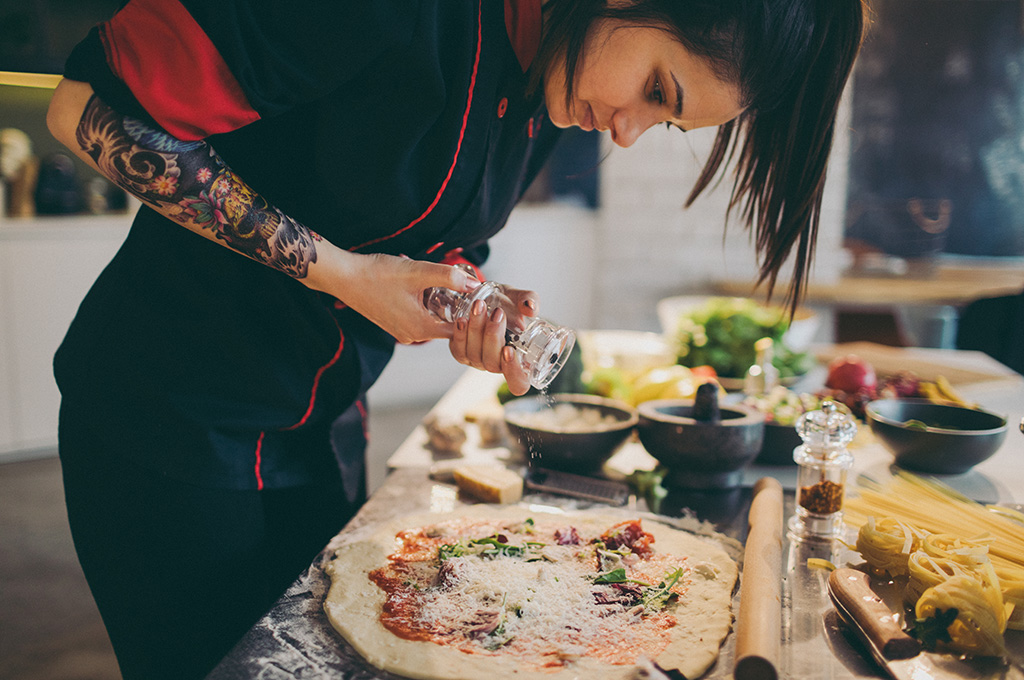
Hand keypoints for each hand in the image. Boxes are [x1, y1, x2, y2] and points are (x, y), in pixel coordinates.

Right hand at [325, 252, 480, 343]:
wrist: (343, 276)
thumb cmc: (378, 274)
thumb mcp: (419, 271)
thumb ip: (449, 277)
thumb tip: (475, 283)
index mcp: (421, 328)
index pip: (459, 331)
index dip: (472, 315)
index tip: (479, 298)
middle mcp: (412, 335)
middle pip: (446, 324)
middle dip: (455, 304)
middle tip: (461, 283)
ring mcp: (400, 330)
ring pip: (431, 318)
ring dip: (437, 300)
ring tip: (436, 279)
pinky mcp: (392, 323)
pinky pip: (417, 315)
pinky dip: (423, 301)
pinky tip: (417, 282)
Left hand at [448, 285, 538, 396]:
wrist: (490, 298)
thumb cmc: (511, 304)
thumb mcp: (522, 299)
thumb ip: (530, 301)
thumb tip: (529, 309)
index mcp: (520, 363)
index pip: (518, 383)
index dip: (514, 372)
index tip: (509, 350)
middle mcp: (498, 366)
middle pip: (493, 365)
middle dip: (493, 337)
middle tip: (497, 313)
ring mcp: (478, 362)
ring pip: (474, 355)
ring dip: (476, 330)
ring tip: (479, 306)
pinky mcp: (461, 354)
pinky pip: (458, 350)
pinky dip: (460, 335)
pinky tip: (462, 319)